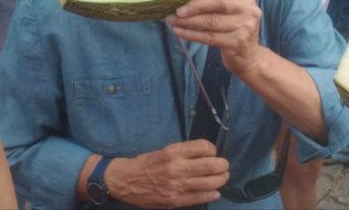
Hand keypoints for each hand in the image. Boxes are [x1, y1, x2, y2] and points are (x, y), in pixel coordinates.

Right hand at [107, 139, 229, 207]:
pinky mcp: (174, 200)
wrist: (124, 181)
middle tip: (224, 166)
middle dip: (222, 165)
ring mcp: (176, 186)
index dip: (213, 149)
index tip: (213, 152)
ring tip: (222, 178)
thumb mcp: (162, 151)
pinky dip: (211, 194)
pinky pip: (199, 197)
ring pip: (209, 183)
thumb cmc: (144, 164)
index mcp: (172, 152)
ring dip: (221, 180)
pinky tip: (215, 192)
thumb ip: (183, 153)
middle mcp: (176, 168)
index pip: (203, 147)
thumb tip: (205, 155)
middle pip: (211, 165)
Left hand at [166, 0, 262, 76]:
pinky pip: (209, 37)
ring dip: (188, 21)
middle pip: (219, 1)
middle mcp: (248, 9)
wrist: (248, 57)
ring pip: (211, 21)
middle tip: (178, 9)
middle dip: (195, 5)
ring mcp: (244, 27)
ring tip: (172, 20)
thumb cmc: (234, 28)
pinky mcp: (236, 42)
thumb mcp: (233, 10)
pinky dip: (191, 34)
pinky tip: (179, 31)